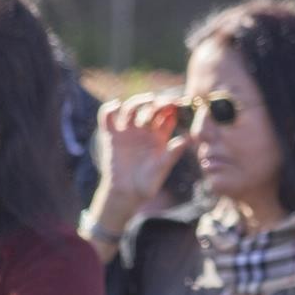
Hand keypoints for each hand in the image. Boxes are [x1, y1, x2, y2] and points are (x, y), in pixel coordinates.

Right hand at [92, 94, 191, 221]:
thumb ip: (172, 153)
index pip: (166, 117)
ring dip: (138, 102)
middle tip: (163, 102)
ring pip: (131, 109)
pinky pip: (108, 118)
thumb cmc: (147, 183)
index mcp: (159, 137)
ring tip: (147, 100)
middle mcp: (144, 131)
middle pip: (149, 109)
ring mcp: (127, 132)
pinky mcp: (112, 136)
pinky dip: (109, 109)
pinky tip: (116, 105)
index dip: (171, 109)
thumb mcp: (162, 168)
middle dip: (157, 103)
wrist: (127, 193)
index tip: (177, 104)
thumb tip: (186, 139)